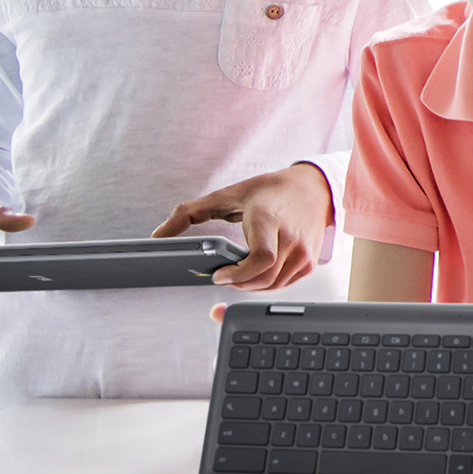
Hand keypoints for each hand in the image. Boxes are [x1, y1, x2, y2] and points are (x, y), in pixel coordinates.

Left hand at [153, 162, 330, 290]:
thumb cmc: (269, 191)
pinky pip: (284, 283)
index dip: (238, 274)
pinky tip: (255, 273)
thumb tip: (159, 235)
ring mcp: (303, 252)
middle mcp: (290, 238)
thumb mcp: (226, 194)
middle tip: (223, 277)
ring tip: (236, 275)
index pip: (260, 258)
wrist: (313, 188)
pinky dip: (266, 284)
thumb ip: (188, 213)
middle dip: (238, 283)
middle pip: (263, 278)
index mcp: (269, 220)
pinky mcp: (310, 262)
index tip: (219, 276)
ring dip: (250, 286)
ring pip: (272, 285)